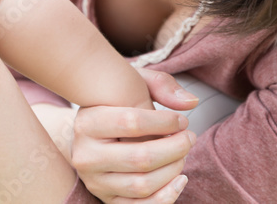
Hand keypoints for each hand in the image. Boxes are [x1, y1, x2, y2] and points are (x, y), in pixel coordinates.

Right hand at [71, 69, 198, 202]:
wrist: (92, 137)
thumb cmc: (117, 107)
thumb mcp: (132, 85)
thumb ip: (161, 85)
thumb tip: (191, 102)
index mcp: (86, 123)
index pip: (131, 122)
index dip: (165, 122)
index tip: (182, 120)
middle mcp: (85, 155)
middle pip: (140, 157)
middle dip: (175, 148)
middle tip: (189, 137)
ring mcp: (94, 181)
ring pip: (142, 184)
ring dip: (173, 170)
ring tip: (183, 154)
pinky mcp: (106, 200)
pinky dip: (167, 195)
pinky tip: (180, 178)